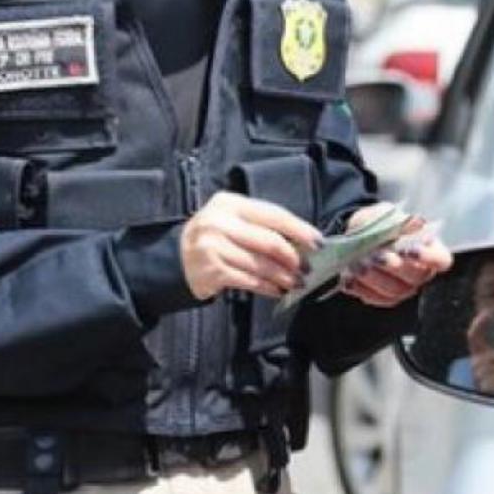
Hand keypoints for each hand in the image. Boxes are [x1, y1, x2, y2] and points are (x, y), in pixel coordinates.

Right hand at [180, 191, 320, 300]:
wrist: (176, 258)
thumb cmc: (215, 237)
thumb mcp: (233, 220)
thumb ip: (262, 226)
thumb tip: (302, 243)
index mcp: (230, 203)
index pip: (273, 214)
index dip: (299, 229)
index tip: (318, 243)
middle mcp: (219, 222)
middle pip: (269, 241)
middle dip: (293, 257)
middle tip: (307, 269)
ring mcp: (213, 246)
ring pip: (260, 264)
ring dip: (283, 276)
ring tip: (296, 283)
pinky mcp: (211, 270)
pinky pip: (249, 280)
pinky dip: (267, 287)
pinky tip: (277, 290)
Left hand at [340, 205, 452, 307]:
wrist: (356, 234)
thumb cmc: (378, 224)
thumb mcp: (387, 215)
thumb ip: (399, 221)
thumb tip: (416, 223)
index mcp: (429, 249)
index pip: (441, 260)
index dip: (429, 257)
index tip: (411, 250)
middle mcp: (420, 272)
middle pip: (416, 277)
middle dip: (394, 267)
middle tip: (376, 256)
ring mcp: (403, 288)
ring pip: (394, 290)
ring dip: (374, 277)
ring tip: (358, 264)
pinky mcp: (383, 297)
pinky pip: (375, 298)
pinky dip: (361, 288)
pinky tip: (350, 277)